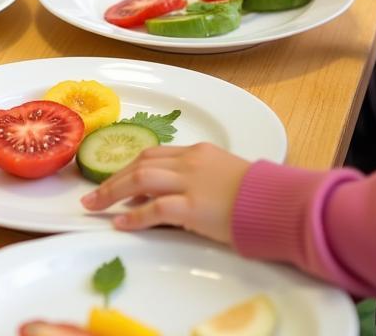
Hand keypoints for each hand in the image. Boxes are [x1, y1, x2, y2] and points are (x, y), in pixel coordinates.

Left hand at [80, 143, 250, 245]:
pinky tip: (120, 222)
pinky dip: (135, 215)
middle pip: (140, 163)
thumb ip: (200, 180)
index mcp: (198, 152)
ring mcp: (191, 183)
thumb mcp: (227, 177)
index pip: (154, 154)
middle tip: (92, 193)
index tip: (116, 179)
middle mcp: (190, 162)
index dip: (131, 167)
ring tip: (94, 205)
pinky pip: (156, 209)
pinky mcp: (194, 207)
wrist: (282, 204)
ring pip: (140, 179)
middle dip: (112, 177)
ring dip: (112, 192)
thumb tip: (174, 197)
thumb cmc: (262, 196)